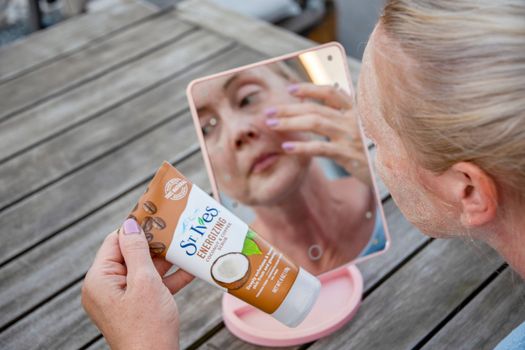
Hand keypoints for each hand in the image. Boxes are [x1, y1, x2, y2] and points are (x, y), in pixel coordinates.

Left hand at [82, 218, 193, 349]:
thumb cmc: (148, 327)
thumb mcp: (145, 282)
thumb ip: (137, 251)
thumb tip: (130, 224)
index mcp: (100, 279)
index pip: (116, 241)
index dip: (136, 228)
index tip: (158, 215)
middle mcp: (106, 287)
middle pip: (130, 254)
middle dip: (156, 244)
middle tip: (176, 230)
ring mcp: (121, 298)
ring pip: (143, 270)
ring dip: (166, 261)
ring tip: (187, 246)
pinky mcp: (135, 307)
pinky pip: (150, 286)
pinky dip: (168, 279)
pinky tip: (190, 269)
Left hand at [265, 83, 371, 185]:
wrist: (396, 170)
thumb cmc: (375, 149)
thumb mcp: (364, 128)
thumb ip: (345, 116)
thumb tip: (322, 105)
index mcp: (357, 109)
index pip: (330, 91)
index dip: (309, 89)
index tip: (290, 90)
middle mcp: (354, 119)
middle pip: (316, 108)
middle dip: (289, 108)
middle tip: (269, 112)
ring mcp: (351, 136)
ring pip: (315, 123)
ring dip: (290, 122)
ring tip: (273, 125)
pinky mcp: (349, 155)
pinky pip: (320, 148)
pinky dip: (302, 147)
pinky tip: (288, 148)